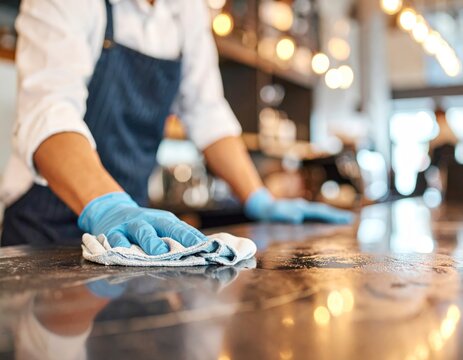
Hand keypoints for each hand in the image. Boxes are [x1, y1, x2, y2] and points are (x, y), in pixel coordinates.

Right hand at [78, 192, 206, 254]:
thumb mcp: (160, 226)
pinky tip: (125, 253)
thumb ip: (178, 236)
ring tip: (157, 251)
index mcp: (163, 220)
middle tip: (181, 250)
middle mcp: (148, 220)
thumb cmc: (144, 224)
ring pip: (141, 231)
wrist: (111, 211)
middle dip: (173, 237)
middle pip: (163, 226)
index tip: (204, 246)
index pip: (180, 228)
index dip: (192, 237)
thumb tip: (205, 248)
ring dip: (150, 241)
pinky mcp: (111, 233)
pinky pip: (116, 240)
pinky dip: (120, 246)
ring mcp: (130, 226)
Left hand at [244, 188, 353, 223]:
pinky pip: (315, 216)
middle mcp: (303, 207)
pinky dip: (324, 218)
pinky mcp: (300, 213)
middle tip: (351, 219)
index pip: (319, 212)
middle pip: (323, 211)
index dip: (332, 216)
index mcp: (300, 208)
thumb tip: (297, 217)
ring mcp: (302, 209)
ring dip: (332, 217)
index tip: (344, 218)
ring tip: (346, 220)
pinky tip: (329, 223)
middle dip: (336, 215)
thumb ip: (284, 215)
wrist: (261, 207)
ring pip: (320, 213)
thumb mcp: (274, 213)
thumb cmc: (267, 212)